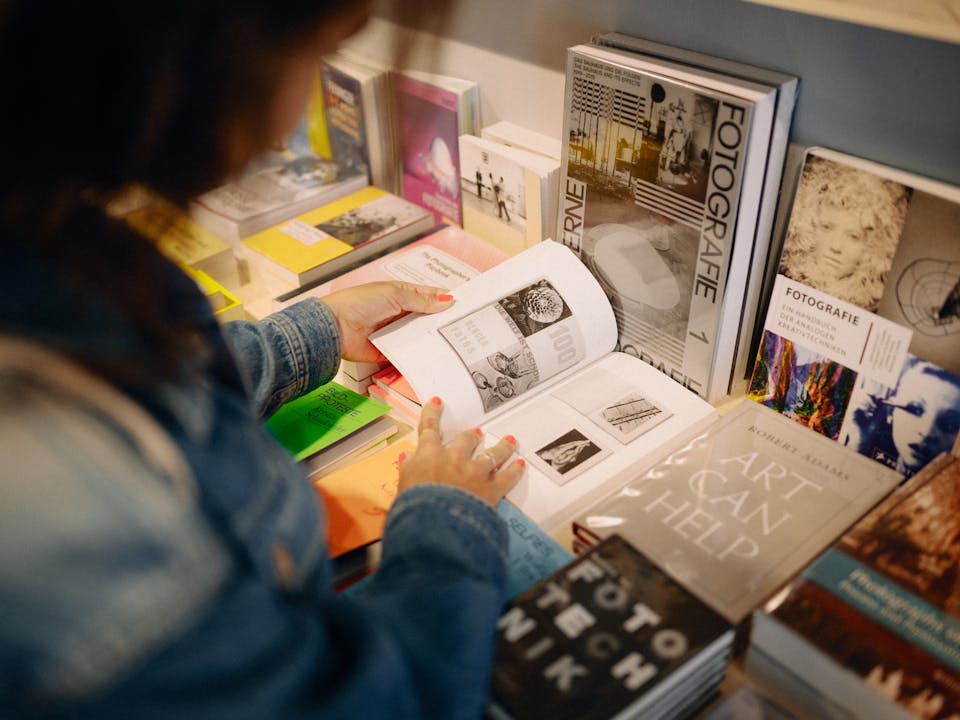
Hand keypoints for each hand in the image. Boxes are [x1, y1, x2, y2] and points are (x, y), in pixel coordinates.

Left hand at [322, 281, 453, 362]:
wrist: (334, 327)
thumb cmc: (358, 303)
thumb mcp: (394, 295)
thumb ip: (421, 300)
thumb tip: (446, 301)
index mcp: (400, 294)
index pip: (428, 296)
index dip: (445, 299)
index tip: (464, 305)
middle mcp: (399, 313)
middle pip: (426, 318)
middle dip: (441, 322)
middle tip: (464, 327)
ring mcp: (395, 333)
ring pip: (420, 337)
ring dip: (432, 339)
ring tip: (455, 343)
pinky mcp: (390, 352)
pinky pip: (408, 354)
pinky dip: (418, 356)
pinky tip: (434, 358)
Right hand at [398, 397, 524, 506]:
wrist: (436, 522)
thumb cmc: (414, 505)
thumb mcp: (403, 484)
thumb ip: (407, 468)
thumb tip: (406, 456)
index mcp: (429, 455)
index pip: (429, 429)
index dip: (432, 414)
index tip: (437, 402)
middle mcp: (454, 457)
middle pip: (465, 439)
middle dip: (472, 436)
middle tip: (477, 433)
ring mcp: (475, 471)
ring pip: (492, 454)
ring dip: (502, 447)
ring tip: (509, 441)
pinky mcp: (491, 488)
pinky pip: (507, 476)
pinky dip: (515, 470)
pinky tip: (520, 465)